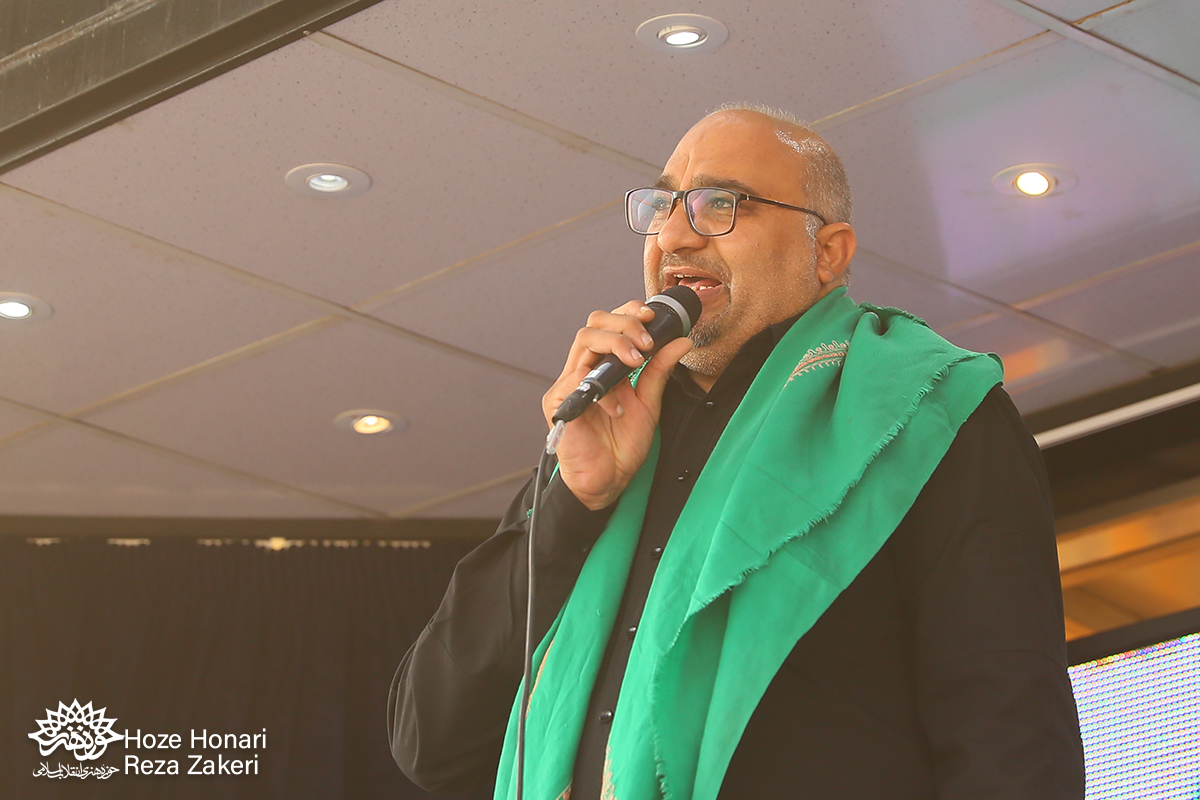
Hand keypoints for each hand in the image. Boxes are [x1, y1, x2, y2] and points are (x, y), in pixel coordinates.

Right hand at [542, 301, 693, 509]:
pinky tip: (617, 409)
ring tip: (635, 362)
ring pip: (584, 341)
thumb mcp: (649, 402)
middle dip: (623, 324)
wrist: (608, 481)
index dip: (627, 313)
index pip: (609, 324)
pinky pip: (578, 380)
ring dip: (615, 345)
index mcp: (603, 366)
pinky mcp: (558, 403)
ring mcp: (569, 384)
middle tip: (646, 342)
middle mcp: (583, 369)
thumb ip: (660, 370)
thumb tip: (681, 339)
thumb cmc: (622, 444)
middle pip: (594, 324)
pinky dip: (604, 391)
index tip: (651, 316)